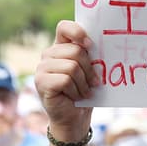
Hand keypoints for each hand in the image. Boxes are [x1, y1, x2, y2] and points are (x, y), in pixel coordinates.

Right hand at [36, 21, 99, 138]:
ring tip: (84, 92)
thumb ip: (91, 57)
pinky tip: (75, 97)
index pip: (64, 27)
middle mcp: (48, 54)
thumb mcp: (90, 72)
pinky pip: (65, 80)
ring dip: (83, 83)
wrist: (74, 118)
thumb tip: (105, 45)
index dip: (78, 33)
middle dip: (89, 69)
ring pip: (72, 67)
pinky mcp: (41, 82)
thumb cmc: (84, 93)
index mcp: (61, 47)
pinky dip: (75, 91)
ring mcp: (42, 68)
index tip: (91, 45)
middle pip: (75, 51)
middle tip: (93, 83)